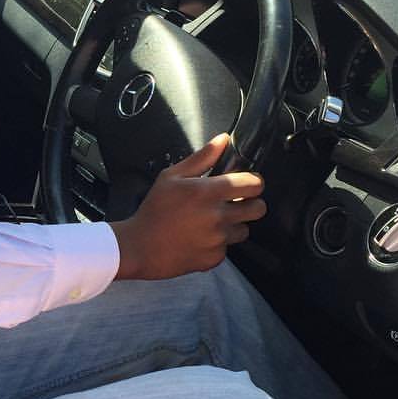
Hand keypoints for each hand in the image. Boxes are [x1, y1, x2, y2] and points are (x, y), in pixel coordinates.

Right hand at [109, 134, 265, 279]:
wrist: (139, 248)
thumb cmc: (153, 210)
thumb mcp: (171, 177)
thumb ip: (201, 158)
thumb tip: (223, 140)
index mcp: (209, 192)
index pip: (254, 184)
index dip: (253, 182)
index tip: (245, 184)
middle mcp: (218, 216)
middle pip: (258, 208)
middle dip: (251, 203)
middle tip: (235, 203)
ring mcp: (218, 239)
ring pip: (244, 230)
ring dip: (234, 225)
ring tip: (213, 223)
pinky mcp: (214, 258)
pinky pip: (227, 248)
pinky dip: (218, 244)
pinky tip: (200, 239)